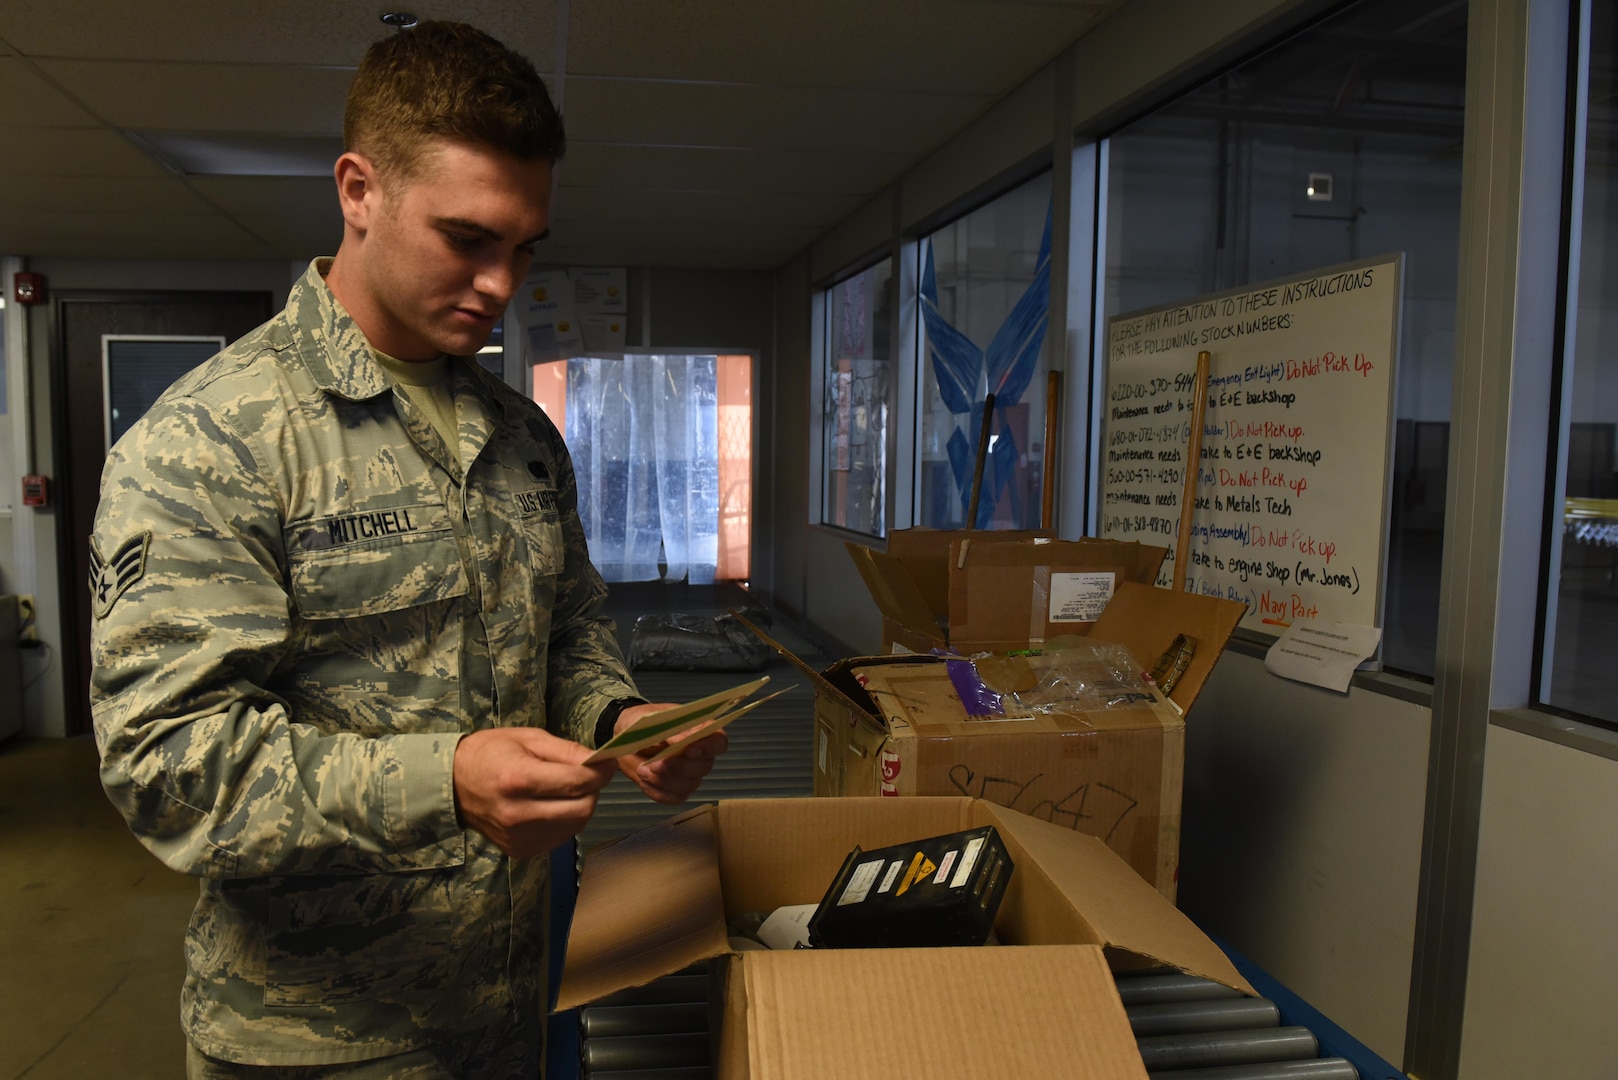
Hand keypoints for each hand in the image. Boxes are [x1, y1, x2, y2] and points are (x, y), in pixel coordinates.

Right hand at [452, 727, 616, 857]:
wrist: (452, 785)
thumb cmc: (491, 753)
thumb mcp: (528, 738)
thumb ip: (567, 750)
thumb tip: (601, 761)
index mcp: (519, 779)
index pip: (578, 782)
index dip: (600, 771)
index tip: (606, 762)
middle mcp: (518, 813)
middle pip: (582, 809)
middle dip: (592, 790)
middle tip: (584, 775)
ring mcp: (518, 837)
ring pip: (575, 826)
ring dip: (580, 806)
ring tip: (564, 789)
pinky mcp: (519, 850)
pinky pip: (559, 837)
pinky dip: (564, 821)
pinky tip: (551, 806)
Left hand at [613, 702, 729, 805]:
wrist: (623, 737)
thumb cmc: (642, 722)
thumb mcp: (653, 719)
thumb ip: (672, 730)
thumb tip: (685, 740)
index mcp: (700, 730)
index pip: (719, 742)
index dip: (709, 748)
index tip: (689, 750)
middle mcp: (700, 754)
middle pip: (704, 767)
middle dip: (679, 767)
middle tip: (656, 764)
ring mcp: (689, 775)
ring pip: (688, 786)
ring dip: (664, 781)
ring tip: (643, 770)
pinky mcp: (675, 790)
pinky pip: (674, 798)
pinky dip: (657, 791)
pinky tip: (644, 780)